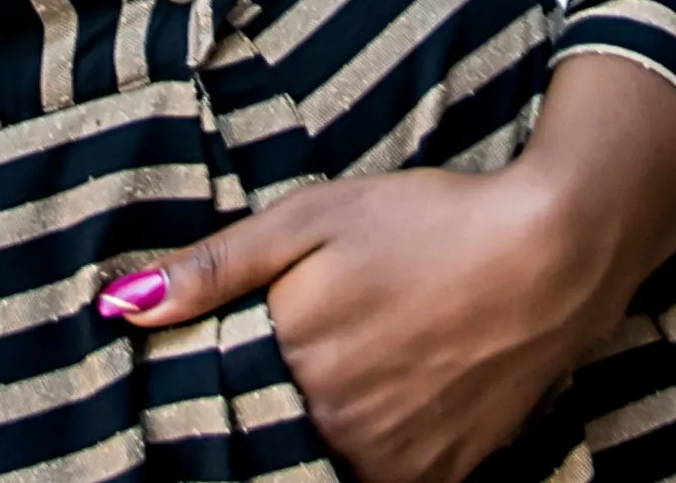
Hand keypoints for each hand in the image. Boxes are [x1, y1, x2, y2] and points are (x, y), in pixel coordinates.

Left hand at [101, 60, 675, 482]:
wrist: (554, 252)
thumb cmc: (429, 222)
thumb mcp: (313, 219)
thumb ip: (216, 268)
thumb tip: (121, 307)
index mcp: (296, 368)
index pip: (223, 406)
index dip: (220, 387)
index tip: (230, 361)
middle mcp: (340, 431)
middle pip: (278, 439)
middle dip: (274, 409)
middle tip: (312, 354)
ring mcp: (397, 463)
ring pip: (330, 464)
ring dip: (325, 434)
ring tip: (358, 370)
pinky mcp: (446, 476)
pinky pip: (386, 479)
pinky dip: (376, 453)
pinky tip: (393, 398)